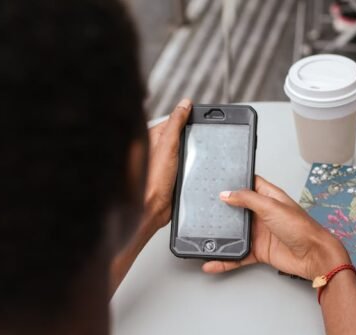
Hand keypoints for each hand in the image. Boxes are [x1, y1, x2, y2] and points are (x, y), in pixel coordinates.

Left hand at [143, 98, 191, 229]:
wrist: (153, 209)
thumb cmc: (153, 181)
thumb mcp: (167, 146)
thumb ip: (175, 123)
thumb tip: (184, 104)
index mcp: (153, 137)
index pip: (175, 120)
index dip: (189, 119)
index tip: (202, 119)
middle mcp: (158, 149)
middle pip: (183, 136)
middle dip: (193, 139)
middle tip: (201, 143)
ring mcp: (166, 163)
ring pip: (187, 152)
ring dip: (195, 156)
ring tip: (196, 159)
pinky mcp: (173, 176)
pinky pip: (188, 167)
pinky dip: (194, 168)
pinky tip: (196, 171)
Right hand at [202, 176, 351, 279]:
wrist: (313, 256)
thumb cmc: (301, 228)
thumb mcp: (271, 206)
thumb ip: (247, 199)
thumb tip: (227, 194)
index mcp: (269, 197)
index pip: (249, 184)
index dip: (235, 182)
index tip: (218, 180)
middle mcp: (263, 214)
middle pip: (238, 209)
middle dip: (222, 210)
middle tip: (203, 208)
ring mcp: (260, 233)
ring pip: (235, 233)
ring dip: (221, 236)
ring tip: (203, 236)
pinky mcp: (259, 251)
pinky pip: (238, 255)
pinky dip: (225, 260)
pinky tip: (213, 262)